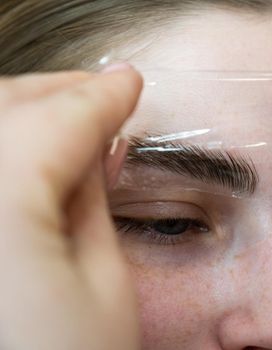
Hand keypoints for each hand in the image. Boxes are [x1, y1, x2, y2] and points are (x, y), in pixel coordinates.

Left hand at [0, 65, 142, 349]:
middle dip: (58, 91)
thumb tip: (95, 148)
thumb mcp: (105, 287)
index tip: (132, 83)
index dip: (106, 96)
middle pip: (5, 108)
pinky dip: (3, 148)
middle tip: (103, 91)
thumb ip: (93, 202)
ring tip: (67, 117)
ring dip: (23, 112)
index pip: (62, 119)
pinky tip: (26, 159)